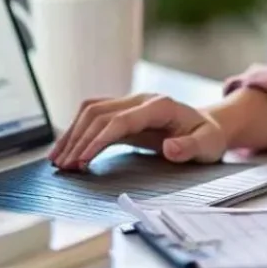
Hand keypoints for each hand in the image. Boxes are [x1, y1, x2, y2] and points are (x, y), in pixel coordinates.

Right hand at [49, 93, 227, 169]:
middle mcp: (140, 100)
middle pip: (99, 113)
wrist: (207, 125)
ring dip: (72, 134)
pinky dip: (77, 131)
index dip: (98, 139)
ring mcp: (130, 104)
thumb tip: (170, 148)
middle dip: (78, 139)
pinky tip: (68, 149)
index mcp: (159, 106)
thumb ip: (191, 147)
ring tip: (58, 160)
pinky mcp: (123, 113)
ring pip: (91, 111)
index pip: (120, 120)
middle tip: (64, 167)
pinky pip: (94, 116)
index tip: (82, 160)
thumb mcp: (208, 145)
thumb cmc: (207, 137)